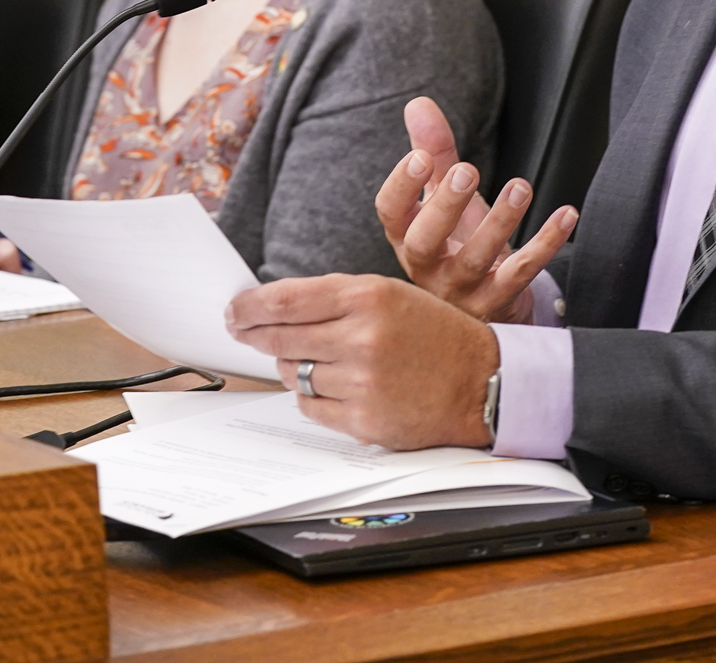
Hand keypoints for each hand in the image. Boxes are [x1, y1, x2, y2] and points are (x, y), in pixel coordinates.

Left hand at [226, 274, 498, 449]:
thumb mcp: (389, 295)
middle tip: (242, 331)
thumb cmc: (433, 334)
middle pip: (280, 338)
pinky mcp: (364, 420)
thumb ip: (334, 299)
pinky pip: (311, 406)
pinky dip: (312, 395)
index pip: (286, 299)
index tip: (234, 309)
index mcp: (368, 297)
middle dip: (254, 334)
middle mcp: (362, 338)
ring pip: (292, 373)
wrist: (481, 381)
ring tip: (312, 359)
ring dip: (291, 365)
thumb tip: (272, 308)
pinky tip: (331, 385)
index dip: (250, 306)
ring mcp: (362, 382)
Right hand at [376, 96, 575, 322]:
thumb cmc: (455, 242)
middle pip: (425, 241)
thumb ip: (432, 152)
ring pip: (476, 259)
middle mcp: (427, 266)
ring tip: (520, 187)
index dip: (400, 186)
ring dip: (500, 221)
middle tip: (467, 170)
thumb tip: (419, 104)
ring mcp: (461, 289)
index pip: (390, 212)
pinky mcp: (498, 300)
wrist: (482, 299)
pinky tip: (565, 215)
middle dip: (445, 206)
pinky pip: (522, 273)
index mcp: (407, 235)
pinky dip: (545, 244)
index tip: (421, 157)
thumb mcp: (441, 197)